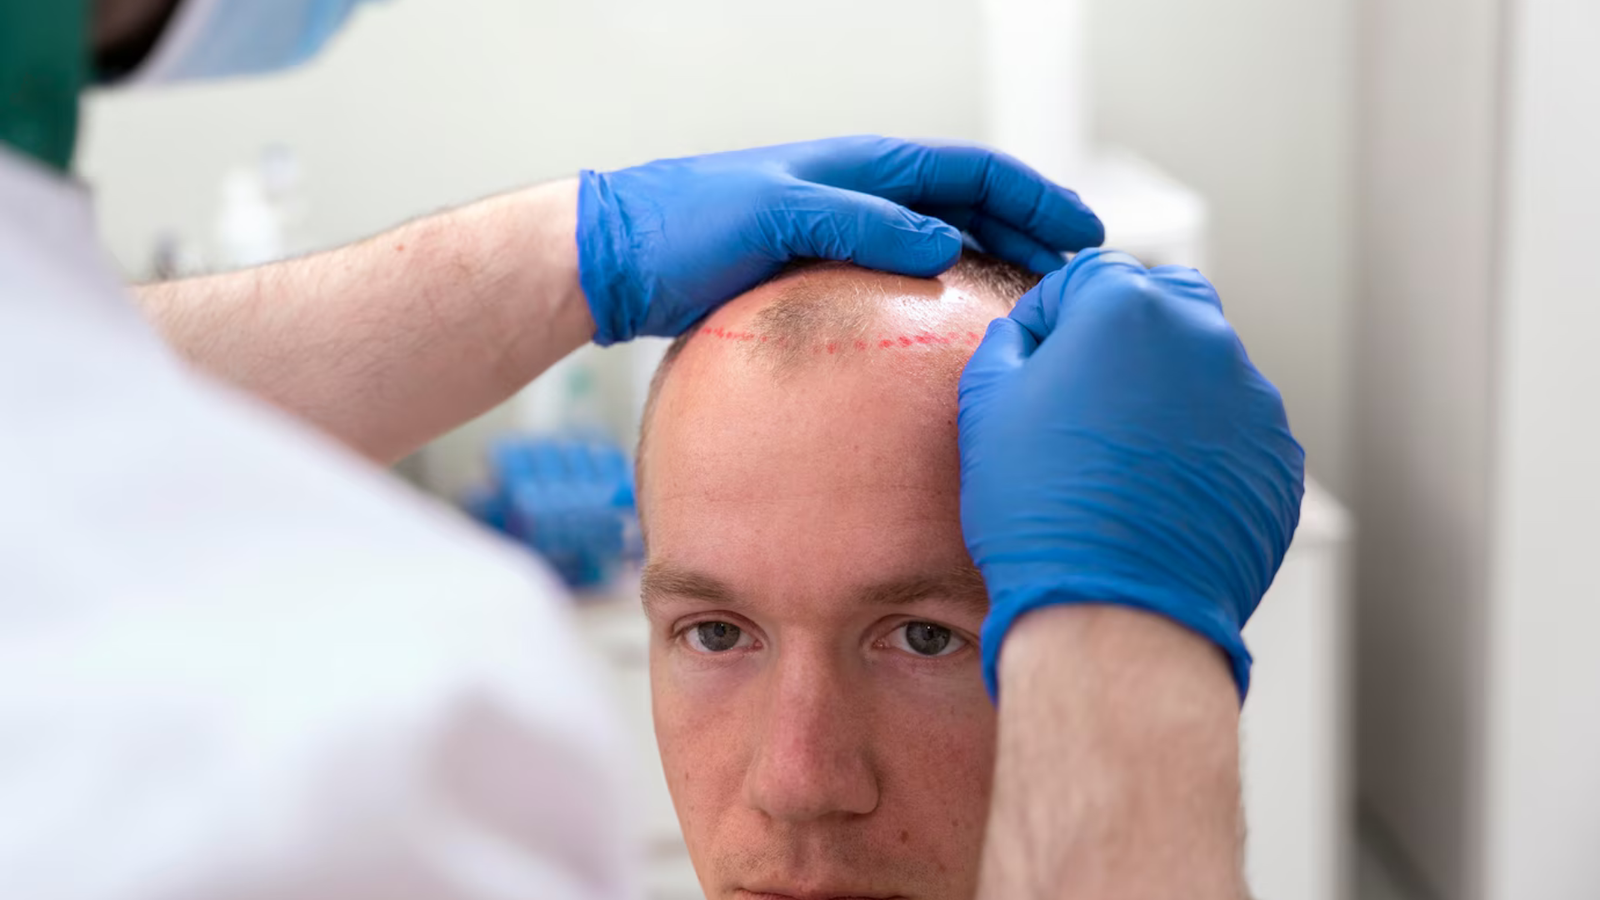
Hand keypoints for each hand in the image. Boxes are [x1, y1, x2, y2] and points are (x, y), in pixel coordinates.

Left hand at [576, 136, 1104, 343]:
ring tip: (1031, 310)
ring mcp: (843, 234)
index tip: (1085, 234)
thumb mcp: (777, 216)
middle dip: (1030, 235)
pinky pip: (900, 281)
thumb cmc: (687, 225)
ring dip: (992, 267)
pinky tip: (951, 337)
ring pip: (941, 244)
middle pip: (970, 208)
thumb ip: (861, 222)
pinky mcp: (820, 275)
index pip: (972, 172)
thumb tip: (946, 244)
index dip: (1035, 197)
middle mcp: (862, 194)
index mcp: (863, 166)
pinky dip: (940, 298)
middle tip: (1074, 284)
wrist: (618, 256)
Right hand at [957, 249, 1304, 698]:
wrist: (1114, 612)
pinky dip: (1203, 447)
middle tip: (1085, 396)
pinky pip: (1235, 432)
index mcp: (1128, 308)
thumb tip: (1027, 336)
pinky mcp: (1277, 460)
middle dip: (1125, 334)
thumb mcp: (985, 409)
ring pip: (1206, 368)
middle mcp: (1205, 338)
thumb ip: (1008, 345)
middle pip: (1164, 304)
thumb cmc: (1040, 508)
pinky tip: (1161, 495)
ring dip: (1167, 392)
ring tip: (1122, 460)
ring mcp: (1253, 401)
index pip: (1087, 276)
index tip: (1034, 360)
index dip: (1050, 315)